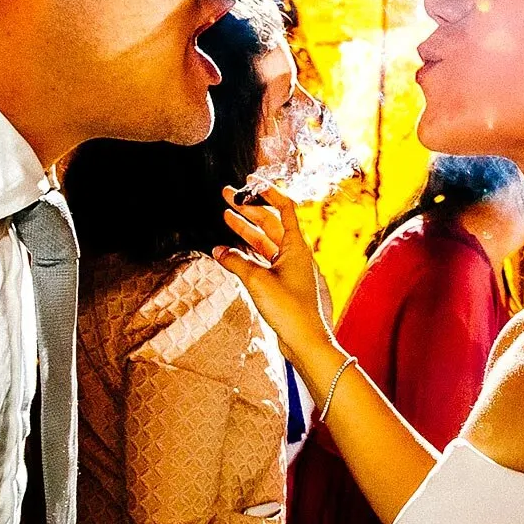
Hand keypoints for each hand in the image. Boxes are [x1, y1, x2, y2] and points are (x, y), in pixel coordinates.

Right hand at [215, 184, 334, 361]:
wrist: (305, 341)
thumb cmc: (289, 310)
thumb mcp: (257, 281)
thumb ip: (236, 262)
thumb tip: (218, 250)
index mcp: (296, 246)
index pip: (284, 208)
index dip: (267, 192)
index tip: (250, 182)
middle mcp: (295, 254)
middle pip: (271, 223)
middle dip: (249, 208)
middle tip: (227, 196)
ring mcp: (289, 269)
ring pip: (266, 242)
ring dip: (246, 229)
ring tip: (226, 216)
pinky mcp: (283, 284)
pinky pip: (264, 260)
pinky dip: (248, 253)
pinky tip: (232, 250)